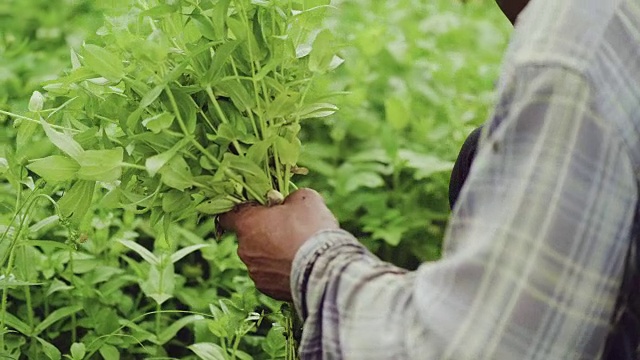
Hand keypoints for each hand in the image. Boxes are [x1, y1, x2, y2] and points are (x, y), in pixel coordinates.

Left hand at [219, 188, 338, 300]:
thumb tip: (287, 202)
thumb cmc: (311, 229)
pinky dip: (280, 270)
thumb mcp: (304, 199)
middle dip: (265, 232)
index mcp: (247, 223)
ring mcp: (255, 271)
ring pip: (260, 257)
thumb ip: (289, 197)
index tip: (257, 210)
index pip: (228, 216)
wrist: (324, 269)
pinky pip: (270, 275)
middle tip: (289, 229)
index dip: (243, 211)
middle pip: (249, 236)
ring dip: (273, 253)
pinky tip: (299, 266)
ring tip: (298, 250)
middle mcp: (244, 249)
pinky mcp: (267, 289)